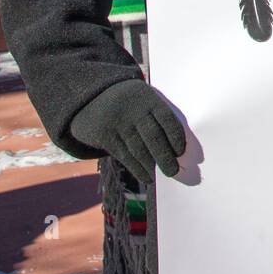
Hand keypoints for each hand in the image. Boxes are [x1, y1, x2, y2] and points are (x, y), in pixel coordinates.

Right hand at [68, 79, 185, 183]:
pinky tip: (147, 177)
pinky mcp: (105, 135)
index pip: (167, 119)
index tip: (181, 152)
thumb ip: (157, 118)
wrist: (91, 96)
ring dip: (152, 166)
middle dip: (165, 157)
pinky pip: (124, 155)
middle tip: (174, 171)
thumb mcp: (143, 99)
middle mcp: (134, 109)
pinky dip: (138, 169)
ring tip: (163, 174)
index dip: (177, 137)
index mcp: (148, 98)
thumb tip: (174, 151)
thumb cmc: (128, 103)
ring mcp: (118, 122)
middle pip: (154, 136)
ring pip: (139, 149)